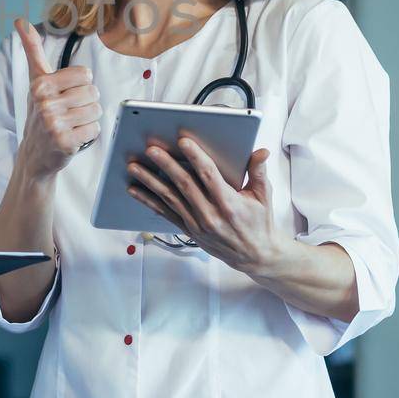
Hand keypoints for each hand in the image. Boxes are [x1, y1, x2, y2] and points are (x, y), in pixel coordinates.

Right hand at [13, 18, 101, 182]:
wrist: (34, 154)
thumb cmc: (39, 113)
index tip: (65, 94)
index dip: (80, 85)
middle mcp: (45, 102)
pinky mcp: (64, 141)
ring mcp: (54, 123)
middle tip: (69, 112)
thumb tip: (20, 21)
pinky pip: (95, 129)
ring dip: (88, 119)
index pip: (85, 74)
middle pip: (93, 92)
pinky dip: (88, 134)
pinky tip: (73, 136)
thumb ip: (32, 50)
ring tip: (71, 124)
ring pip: (96, 111)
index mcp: (41, 84)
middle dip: (86, 103)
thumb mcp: (36, 81)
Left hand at [127, 142, 284, 274]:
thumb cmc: (259, 223)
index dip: (195, 157)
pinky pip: (165, 213)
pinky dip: (148, 200)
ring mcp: (197, 224)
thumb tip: (260, 151)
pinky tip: (135, 190)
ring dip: (150, 181)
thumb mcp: (263, 196)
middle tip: (151, 149)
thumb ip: (258, 172)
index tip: (183, 141)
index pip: (209, 175)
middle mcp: (210, 214)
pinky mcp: (189, 230)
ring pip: (170, 198)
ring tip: (134, 166)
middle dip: (166, 164)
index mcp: (229, 203)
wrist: (254, 256)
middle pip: (184, 184)